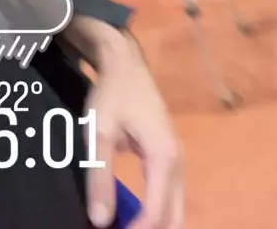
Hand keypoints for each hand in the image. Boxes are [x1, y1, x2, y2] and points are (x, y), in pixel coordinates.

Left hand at [86, 31, 183, 228]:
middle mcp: (177, 160)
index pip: (157, 212)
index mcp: (163, 156)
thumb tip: (100, 221)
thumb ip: (100, 176)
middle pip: (174, 217)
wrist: (124, 64)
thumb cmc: (112, 95)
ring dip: (156, 226)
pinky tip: (135, 222)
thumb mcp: (99, 133)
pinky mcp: (170, 156)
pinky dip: (157, 214)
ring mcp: (177, 158)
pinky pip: (170, 196)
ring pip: (176, 208)